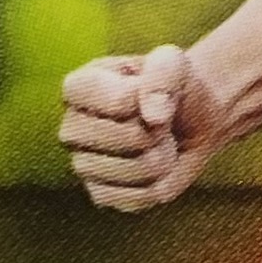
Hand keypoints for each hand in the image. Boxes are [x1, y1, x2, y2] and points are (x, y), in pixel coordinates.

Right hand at [60, 46, 227, 210]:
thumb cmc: (173, 86)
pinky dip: (160, 184)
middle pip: (126, 138)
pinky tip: (156, 167)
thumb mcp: (172, 64)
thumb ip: (162, 76)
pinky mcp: (100, 194)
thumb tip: (152, 118)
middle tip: (159, 122)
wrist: (190, 119)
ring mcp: (82, 164)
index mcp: (78, 88)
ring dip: (163, 157)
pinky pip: (137, 198)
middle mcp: (71, 128)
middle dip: (158, 130)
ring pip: (135, 170)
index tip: (149, 92)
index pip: (119, 102)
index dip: (148, 100)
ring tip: (160, 142)